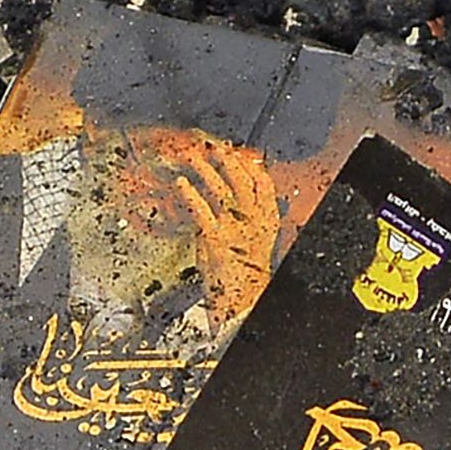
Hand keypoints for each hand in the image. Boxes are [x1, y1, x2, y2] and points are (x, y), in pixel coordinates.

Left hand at [172, 142, 278, 323]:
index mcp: (268, 220)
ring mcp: (235, 227)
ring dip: (206, 171)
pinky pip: (201, 210)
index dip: (251, 165)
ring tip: (194, 159)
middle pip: (243, 180)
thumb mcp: (252, 241)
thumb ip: (241, 218)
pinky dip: (190, 194)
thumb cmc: (245, 273)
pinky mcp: (215, 238)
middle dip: (229, 160)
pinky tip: (182, 184)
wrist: (242, 301)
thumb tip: (222, 198)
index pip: (265, 183)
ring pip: (221, 189)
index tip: (240, 152)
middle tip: (216, 148)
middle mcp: (255, 220)